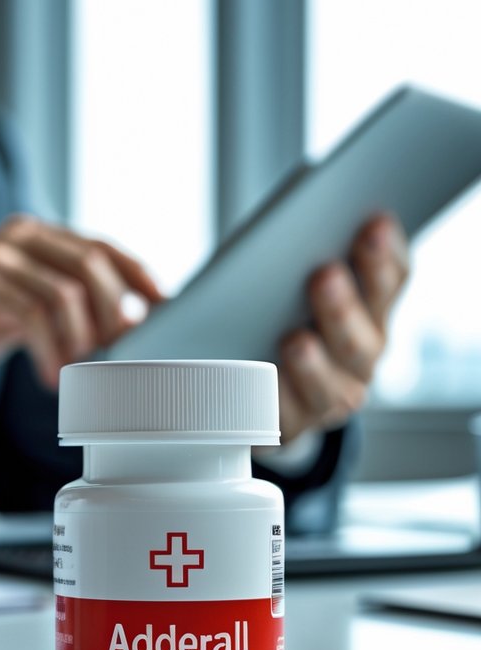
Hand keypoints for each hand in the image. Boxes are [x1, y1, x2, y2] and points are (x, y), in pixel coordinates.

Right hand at [0, 215, 162, 399]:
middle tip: (113, 351)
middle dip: (111, 312)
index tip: (166, 307)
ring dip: (80, 338)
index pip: (102, 247)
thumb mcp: (27, 313)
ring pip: (65, 291)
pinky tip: (49, 377)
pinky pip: (33, 313)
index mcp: (37, 237)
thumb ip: (68, 308)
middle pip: (91, 264)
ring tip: (74, 369)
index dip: (137, 275)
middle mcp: (20, 236)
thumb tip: (130, 322)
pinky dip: (50, 350)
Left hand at [278, 214, 408, 443]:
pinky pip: (284, 417)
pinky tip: (258, 386)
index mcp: (371, 314)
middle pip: (361, 337)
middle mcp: (359, 358)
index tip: (373, 225)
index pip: (391, 283)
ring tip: (297, 342)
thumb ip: (298, 261)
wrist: (264, 395)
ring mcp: (329, 397)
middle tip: (325, 275)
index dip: (384, 257)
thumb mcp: (295, 288)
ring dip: (313, 363)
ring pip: (328, 385)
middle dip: (343, 306)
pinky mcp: (292, 424)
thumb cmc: (277, 324)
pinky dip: (272, 402)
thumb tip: (283, 228)